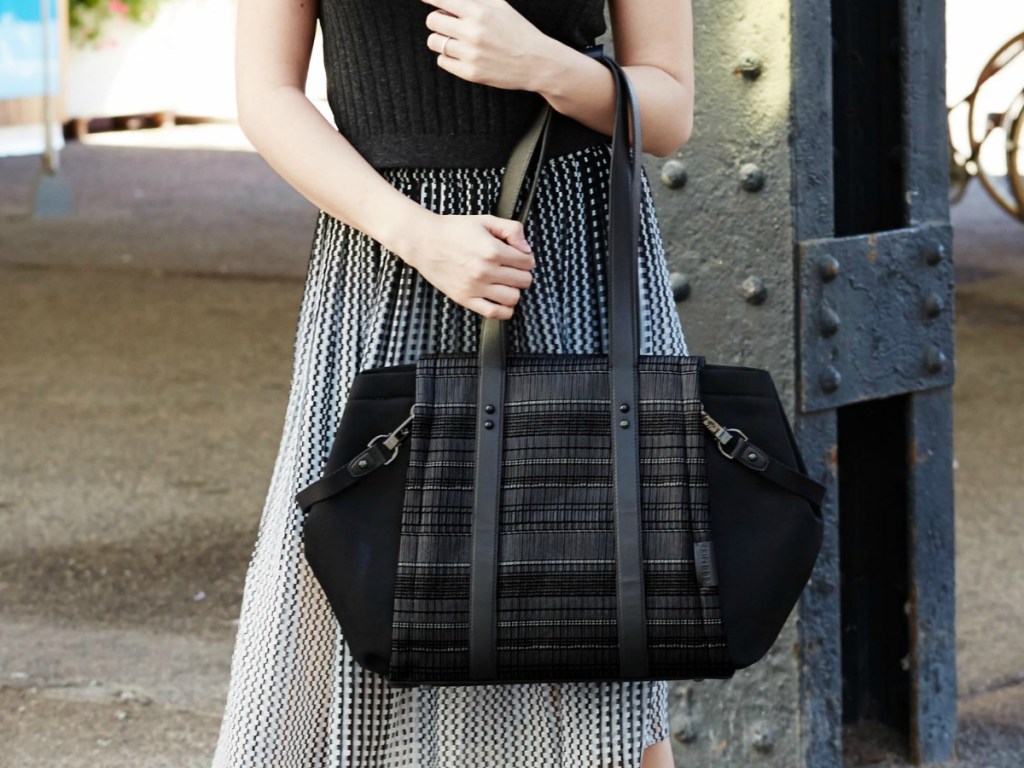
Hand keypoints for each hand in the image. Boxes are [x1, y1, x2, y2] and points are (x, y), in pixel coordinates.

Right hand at [398, 212, 534, 319]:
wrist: (423, 242)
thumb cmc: (454, 229)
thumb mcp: (485, 220)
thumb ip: (512, 230)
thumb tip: (527, 250)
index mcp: (493, 250)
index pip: (527, 262)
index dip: (526, 258)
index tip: (518, 256)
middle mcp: (486, 271)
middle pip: (524, 281)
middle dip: (522, 274)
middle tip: (512, 269)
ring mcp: (475, 287)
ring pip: (513, 298)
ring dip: (514, 290)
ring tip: (506, 283)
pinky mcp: (465, 299)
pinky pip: (494, 313)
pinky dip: (504, 310)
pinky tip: (502, 300)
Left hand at [422, 0, 556, 90]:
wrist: (537, 63)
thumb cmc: (518, 31)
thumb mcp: (500, 6)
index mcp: (479, 11)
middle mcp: (472, 32)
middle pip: (432, 21)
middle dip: (438, 20)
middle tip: (448, 23)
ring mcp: (470, 54)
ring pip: (434, 42)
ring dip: (441, 39)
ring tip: (457, 40)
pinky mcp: (470, 73)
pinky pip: (442, 61)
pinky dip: (448, 57)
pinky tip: (462, 55)